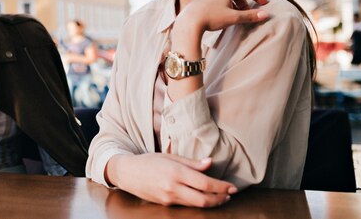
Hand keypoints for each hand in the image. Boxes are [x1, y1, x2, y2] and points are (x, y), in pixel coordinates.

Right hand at [107, 153, 236, 207]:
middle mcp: (173, 187)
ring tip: (219, 197)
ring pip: (196, 205)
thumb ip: (191, 162)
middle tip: (229, 194)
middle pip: (203, 199)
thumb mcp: (170, 156)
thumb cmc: (149, 161)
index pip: (205, 183)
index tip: (232, 187)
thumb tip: (210, 163)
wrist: (127, 173)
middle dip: (219, 198)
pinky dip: (197, 202)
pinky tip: (202, 197)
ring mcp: (169, 198)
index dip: (221, 187)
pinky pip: (185, 205)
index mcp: (176, 172)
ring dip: (211, 202)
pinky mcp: (165, 204)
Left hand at [176, 0, 268, 34]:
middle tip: (248, 14)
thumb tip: (266, 14)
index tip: (265, 4)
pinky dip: (227, 5)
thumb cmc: (211, 18)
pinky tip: (224, 15)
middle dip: (246, 3)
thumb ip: (250, 16)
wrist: (189, 21)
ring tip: (236, 16)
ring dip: (236, 5)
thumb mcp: (233, 17)